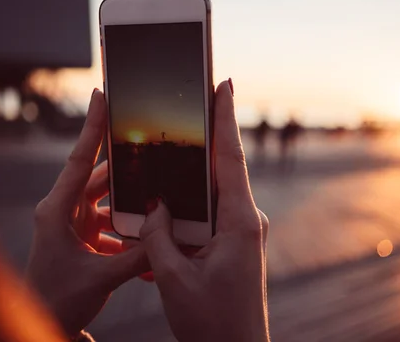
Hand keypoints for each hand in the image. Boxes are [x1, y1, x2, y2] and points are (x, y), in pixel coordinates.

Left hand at [26, 89, 147, 336]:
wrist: (44, 321)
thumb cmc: (57, 299)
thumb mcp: (101, 277)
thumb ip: (137, 255)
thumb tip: (166, 234)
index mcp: (57, 211)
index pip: (78, 160)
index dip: (93, 126)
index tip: (101, 95)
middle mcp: (64, 210)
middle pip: (100, 177)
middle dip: (128, 168)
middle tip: (152, 151)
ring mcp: (74, 223)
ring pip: (110, 199)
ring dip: (131, 203)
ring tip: (157, 199)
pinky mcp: (84, 236)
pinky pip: (112, 220)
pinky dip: (129, 227)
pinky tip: (147, 236)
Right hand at [140, 80, 269, 341]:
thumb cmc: (212, 323)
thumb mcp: (173, 278)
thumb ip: (158, 236)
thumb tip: (154, 207)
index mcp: (238, 221)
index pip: (230, 158)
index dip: (225, 117)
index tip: (224, 82)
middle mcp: (245, 220)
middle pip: (222, 168)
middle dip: (206, 135)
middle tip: (192, 101)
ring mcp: (241, 231)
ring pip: (213, 191)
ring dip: (193, 174)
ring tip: (173, 150)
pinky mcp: (233, 243)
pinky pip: (209, 213)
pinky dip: (191, 204)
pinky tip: (170, 202)